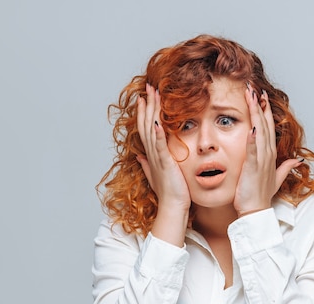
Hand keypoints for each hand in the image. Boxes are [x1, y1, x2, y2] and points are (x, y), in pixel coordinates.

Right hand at [136, 84, 190, 245]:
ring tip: (152, 96)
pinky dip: (158, 134)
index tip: (145, 96)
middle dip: (147, 105)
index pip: (146, 128)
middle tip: (148, 87)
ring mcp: (157, 158)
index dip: (145, 112)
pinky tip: (157, 122)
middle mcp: (151, 154)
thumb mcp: (157, 174)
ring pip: (151, 130)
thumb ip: (148, 164)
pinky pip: (160, 147)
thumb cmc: (169, 192)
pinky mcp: (164, 164)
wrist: (173, 207)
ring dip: (151, 112)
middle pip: (146, 124)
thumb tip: (140, 156)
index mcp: (152, 154)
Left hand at [233, 85, 301, 216]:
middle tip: (253, 86)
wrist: (255, 212)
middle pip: (265, 124)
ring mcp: (263, 161)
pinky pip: (254, 151)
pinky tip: (252, 127)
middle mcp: (269, 155)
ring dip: (256, 114)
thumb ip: (285, 167)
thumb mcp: (274, 178)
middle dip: (259, 105)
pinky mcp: (255, 168)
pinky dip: (253, 139)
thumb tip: (297, 160)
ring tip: (251, 96)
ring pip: (260, 132)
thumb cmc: (259, 195)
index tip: (258, 94)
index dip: (264, 110)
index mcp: (270, 155)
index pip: (267, 128)